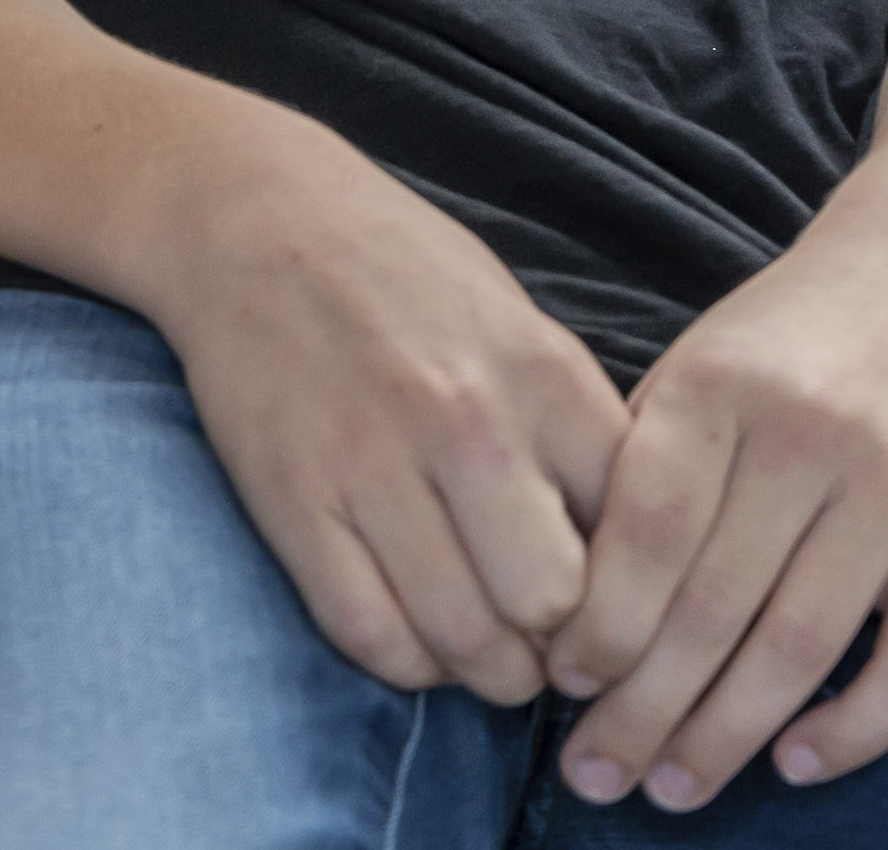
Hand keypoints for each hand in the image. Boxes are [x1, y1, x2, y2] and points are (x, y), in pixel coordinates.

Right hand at [120, 107, 625, 704]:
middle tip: (545, 639)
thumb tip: (627, 559)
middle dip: (560, 644)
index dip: (633, 593)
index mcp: (543, 375)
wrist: (253, 218)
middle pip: (554, 607)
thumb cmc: (405, 276)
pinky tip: (416, 634)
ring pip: (464, 641)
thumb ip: (577, 433)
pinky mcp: (294, 502)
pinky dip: (406, 662)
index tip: (614, 607)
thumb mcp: (522, 326)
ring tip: (485, 648)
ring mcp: (373, 466)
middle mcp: (467, 423)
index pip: (634, 536)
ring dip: (486, 670)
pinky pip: (370, 636)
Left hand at [543, 223, 887, 814]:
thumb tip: (565, 609)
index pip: (646, 533)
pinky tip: (795, 763)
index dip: (600, 625)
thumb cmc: (786, 340)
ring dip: (727, 736)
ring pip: (800, 645)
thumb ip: (637, 466)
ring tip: (672, 788)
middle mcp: (808, 434)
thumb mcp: (695, 364)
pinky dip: (856, 727)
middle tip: (598, 777)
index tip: (563, 687)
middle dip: (645, 709)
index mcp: (719, 386)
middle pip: (713, 605)